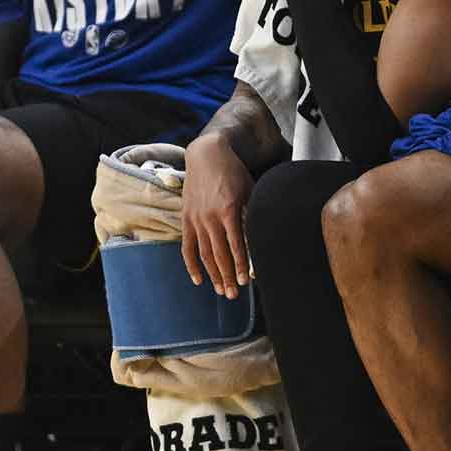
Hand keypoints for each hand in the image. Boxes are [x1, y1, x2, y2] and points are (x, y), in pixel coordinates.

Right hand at [181, 134, 255, 298]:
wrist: (206, 155)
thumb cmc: (234, 172)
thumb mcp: (250, 189)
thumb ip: (254, 213)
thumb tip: (263, 237)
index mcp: (230, 209)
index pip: (236, 245)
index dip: (241, 265)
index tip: (247, 282)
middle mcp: (211, 216)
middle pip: (219, 254)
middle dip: (228, 276)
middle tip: (235, 295)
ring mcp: (196, 219)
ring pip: (205, 254)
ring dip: (213, 275)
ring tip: (222, 291)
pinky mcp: (186, 219)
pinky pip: (188, 247)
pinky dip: (191, 265)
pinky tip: (198, 280)